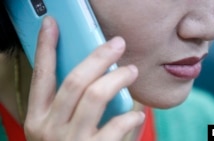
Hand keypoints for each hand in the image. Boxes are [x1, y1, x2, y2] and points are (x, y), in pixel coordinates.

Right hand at [24, 16, 144, 140]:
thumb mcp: (60, 130)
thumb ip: (76, 107)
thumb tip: (101, 78)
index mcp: (38, 118)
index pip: (40, 75)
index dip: (44, 48)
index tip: (51, 25)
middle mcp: (49, 128)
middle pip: (76, 80)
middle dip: (99, 57)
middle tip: (117, 44)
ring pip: (96, 95)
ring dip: (118, 78)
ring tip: (131, 71)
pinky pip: (116, 125)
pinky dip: (130, 116)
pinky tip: (137, 115)